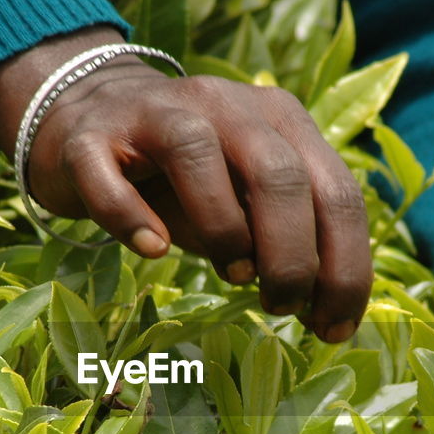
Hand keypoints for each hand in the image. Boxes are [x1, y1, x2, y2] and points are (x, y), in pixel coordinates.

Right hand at [0, 27, 372, 343]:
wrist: (88, 120)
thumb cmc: (184, 179)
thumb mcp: (246, 203)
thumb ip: (285, 240)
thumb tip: (320, 309)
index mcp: (281, 120)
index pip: (337, 193)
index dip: (345, 268)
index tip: (332, 329)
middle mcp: (225, 105)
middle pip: (278, 174)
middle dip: (292, 256)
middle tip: (280, 305)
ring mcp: (154, 113)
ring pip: (197, 154)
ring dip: (224, 228)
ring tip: (232, 276)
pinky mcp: (91, 137)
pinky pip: (108, 176)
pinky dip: (130, 218)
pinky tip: (152, 250)